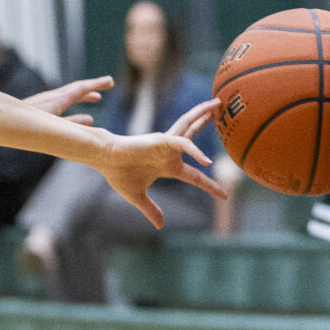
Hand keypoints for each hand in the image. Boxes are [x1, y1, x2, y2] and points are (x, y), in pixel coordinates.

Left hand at [23, 75, 113, 124]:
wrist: (4, 120)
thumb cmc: (28, 125)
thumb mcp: (52, 126)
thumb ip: (72, 124)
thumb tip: (90, 120)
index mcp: (57, 99)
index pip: (81, 88)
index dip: (96, 84)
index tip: (110, 81)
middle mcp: (53, 97)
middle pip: (77, 88)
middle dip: (93, 87)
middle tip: (109, 84)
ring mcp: (47, 101)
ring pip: (70, 95)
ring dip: (85, 96)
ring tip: (97, 98)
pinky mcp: (42, 106)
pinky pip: (64, 101)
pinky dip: (75, 102)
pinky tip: (80, 114)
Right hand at [94, 98, 228, 227]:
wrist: (104, 160)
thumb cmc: (117, 174)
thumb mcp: (138, 197)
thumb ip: (150, 210)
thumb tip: (160, 226)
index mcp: (168, 166)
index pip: (195, 176)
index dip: (210, 185)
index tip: (224, 195)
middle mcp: (170, 152)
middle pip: (193, 134)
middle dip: (205, 122)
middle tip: (219, 110)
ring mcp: (166, 144)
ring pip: (190, 127)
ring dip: (203, 115)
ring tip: (217, 103)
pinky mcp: (161, 140)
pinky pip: (183, 144)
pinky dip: (195, 151)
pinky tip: (206, 160)